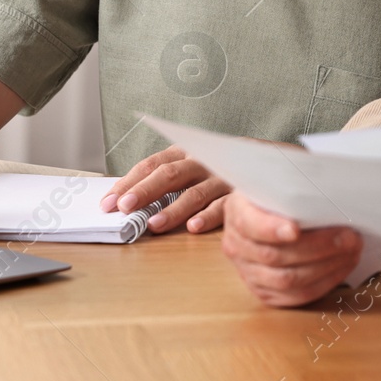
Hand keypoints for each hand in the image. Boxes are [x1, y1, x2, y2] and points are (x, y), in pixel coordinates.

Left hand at [99, 146, 231, 234]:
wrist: (271, 162)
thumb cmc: (222, 168)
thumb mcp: (194, 165)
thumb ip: (166, 180)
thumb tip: (126, 200)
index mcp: (187, 152)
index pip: (152, 164)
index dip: (129, 182)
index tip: (109, 202)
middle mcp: (203, 162)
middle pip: (170, 174)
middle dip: (145, 191)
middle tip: (125, 207)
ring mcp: (223, 177)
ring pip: (195, 192)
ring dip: (173, 210)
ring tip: (154, 225)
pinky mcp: (241, 194)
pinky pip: (223, 206)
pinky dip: (208, 216)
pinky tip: (194, 228)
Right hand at [221, 191, 361, 305]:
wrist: (268, 206)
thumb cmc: (279, 189)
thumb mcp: (279, 175)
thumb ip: (292, 182)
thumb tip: (327, 190)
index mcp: (236, 212)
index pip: (251, 225)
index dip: (272, 230)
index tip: (296, 229)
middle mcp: (236, 246)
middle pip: (274, 256)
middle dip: (318, 248)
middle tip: (349, 237)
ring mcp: (248, 272)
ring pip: (287, 280)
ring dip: (326, 267)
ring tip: (352, 251)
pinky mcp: (265, 291)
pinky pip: (295, 296)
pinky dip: (324, 283)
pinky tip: (342, 267)